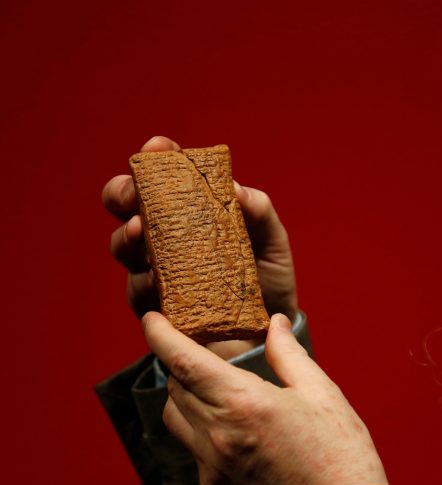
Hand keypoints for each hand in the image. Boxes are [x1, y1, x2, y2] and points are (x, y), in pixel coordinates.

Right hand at [103, 136, 298, 355]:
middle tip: (134, 192)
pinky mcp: (156, 307)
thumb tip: (234, 189)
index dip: (157, 157)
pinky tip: (155, 277)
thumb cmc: (267, 278)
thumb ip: (258, 211)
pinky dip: (143, 281)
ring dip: (127, 235)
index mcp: (192, 210)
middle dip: (123, 192)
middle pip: (127, 205)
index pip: (166, 177)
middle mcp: (166, 236)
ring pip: (124, 245)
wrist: (269, 333)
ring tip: (142, 231)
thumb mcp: (271, 240)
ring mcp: (156, 270)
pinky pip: (138, 291)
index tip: (159, 147)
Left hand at [143, 312, 389, 484]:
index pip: (184, 362)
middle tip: (198, 350)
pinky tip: (234, 430)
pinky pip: (194, 451)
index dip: (161, 336)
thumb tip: (274, 323)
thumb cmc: (337, 452)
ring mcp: (213, 468)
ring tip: (213, 389)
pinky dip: (203, 431)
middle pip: (175, 388)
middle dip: (181, 363)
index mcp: (244, 404)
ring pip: (176, 419)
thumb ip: (288, 354)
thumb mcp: (321, 392)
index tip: (152, 318)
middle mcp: (218, 436)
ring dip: (186, 397)